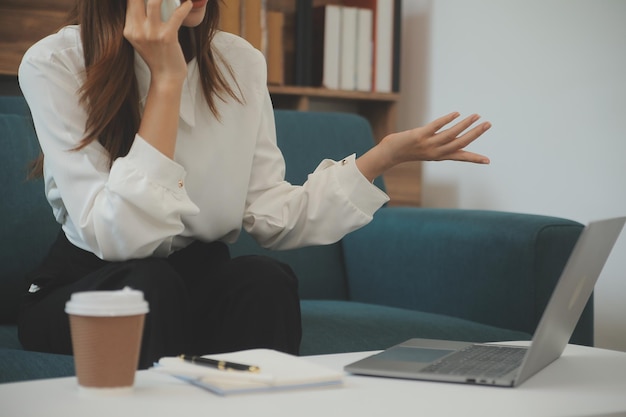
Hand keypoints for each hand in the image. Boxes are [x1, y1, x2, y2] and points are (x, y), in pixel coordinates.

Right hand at [123, 0, 192, 84]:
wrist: (166, 77)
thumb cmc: (158, 57)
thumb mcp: (142, 39)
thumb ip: (140, 22)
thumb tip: (148, 3)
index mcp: (129, 30)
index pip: (130, 1)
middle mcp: (138, 31)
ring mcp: (152, 34)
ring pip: (155, 2)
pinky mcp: (167, 37)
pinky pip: (176, 15)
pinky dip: (184, 7)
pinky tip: (188, 4)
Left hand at [356, 112, 491, 181]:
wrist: (389, 154)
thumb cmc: (408, 150)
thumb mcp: (427, 149)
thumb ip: (440, 142)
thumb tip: (452, 133)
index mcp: (439, 156)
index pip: (460, 157)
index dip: (474, 158)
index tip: (488, 161)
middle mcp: (436, 152)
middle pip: (460, 143)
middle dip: (475, 133)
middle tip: (488, 124)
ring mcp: (428, 144)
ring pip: (451, 134)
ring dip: (465, 124)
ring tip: (476, 116)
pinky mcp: (419, 136)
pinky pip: (436, 126)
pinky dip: (447, 120)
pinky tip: (456, 113)